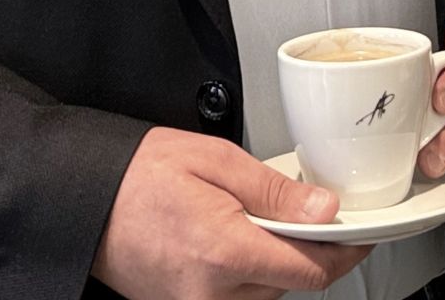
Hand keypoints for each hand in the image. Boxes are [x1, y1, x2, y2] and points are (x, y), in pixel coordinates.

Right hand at [91, 127, 370, 299]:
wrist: (84, 200)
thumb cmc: (139, 174)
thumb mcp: (216, 159)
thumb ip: (275, 190)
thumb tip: (324, 210)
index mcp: (224, 251)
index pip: (311, 270)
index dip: (345, 251)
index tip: (360, 234)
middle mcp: (211, 293)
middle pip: (291, 284)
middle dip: (304, 248)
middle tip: (300, 210)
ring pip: (266, 294)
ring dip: (274, 262)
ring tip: (251, 220)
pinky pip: (237, 298)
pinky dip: (247, 273)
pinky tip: (232, 239)